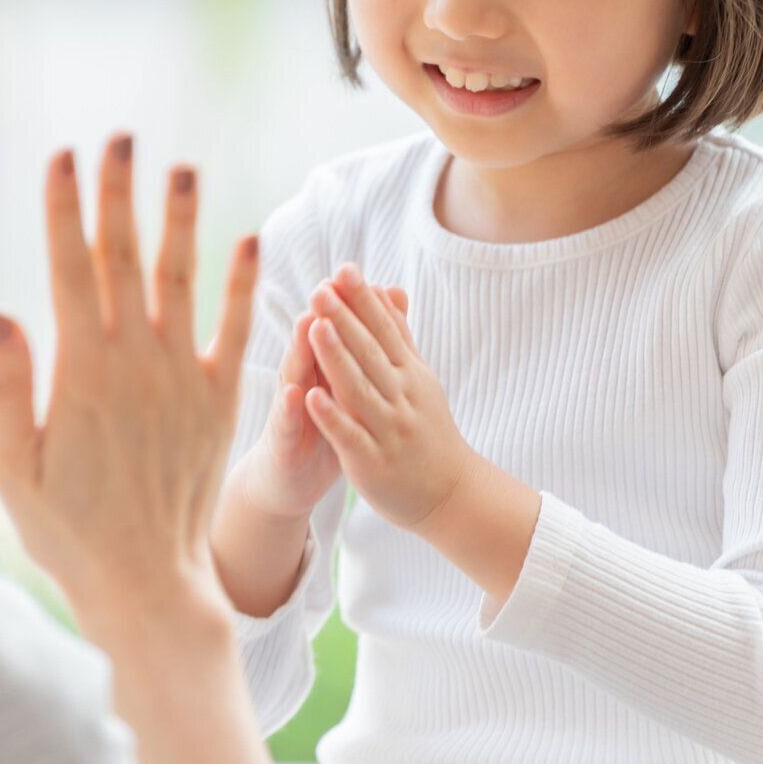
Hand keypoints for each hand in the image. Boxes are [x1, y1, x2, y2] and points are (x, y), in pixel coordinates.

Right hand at [0, 135, 259, 635]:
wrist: (146, 583)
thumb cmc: (67, 532)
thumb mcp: (13, 469)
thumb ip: (8, 390)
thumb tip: (0, 313)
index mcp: (79, 372)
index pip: (69, 269)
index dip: (66, 208)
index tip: (64, 155)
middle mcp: (134, 363)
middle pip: (123, 258)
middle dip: (119, 193)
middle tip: (121, 135)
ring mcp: (181, 379)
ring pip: (182, 280)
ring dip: (181, 220)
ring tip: (182, 165)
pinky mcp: (219, 401)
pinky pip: (236, 332)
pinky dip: (243, 286)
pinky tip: (250, 240)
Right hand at [226, 287, 408, 520]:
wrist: (288, 481)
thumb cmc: (322, 428)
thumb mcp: (346, 387)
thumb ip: (360, 349)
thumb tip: (382, 306)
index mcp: (320, 368)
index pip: (332, 331)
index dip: (342, 305)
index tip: (353, 273)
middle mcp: (300, 380)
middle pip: (310, 343)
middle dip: (320, 315)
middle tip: (328, 285)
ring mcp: (288, 410)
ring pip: (294, 375)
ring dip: (299, 350)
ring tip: (307, 323)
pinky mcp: (281, 441)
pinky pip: (286, 424)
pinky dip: (290, 408)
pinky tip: (295, 393)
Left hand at [303, 263, 471, 531]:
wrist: (452, 494)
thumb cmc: (427, 430)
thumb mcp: (419, 378)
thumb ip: (400, 335)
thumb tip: (388, 289)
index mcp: (409, 374)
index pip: (385, 330)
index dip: (364, 300)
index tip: (344, 269)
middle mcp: (401, 397)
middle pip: (370, 353)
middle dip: (345, 319)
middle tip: (321, 287)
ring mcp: (388, 430)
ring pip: (359, 389)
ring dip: (337, 358)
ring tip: (315, 327)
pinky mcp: (372, 462)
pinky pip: (350, 436)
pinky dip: (331, 417)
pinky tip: (309, 397)